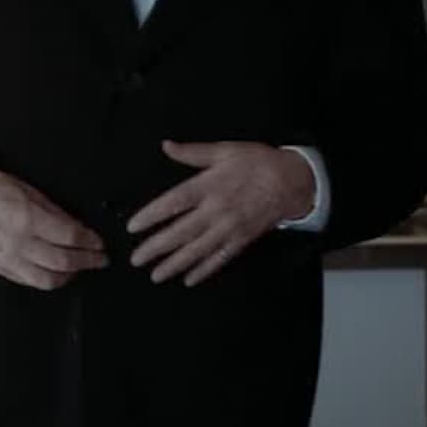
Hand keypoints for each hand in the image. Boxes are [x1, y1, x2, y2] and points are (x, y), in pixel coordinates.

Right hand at [0, 166, 106, 289]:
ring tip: (79, 267)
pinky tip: (56, 271)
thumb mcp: (31, 192)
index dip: (90, 241)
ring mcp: (8, 259)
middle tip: (100, 259)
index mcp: (27, 219)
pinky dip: (47, 278)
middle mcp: (18, 243)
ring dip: (69, 275)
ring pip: (47, 279)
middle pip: (63, 261)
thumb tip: (78, 229)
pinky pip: (29, 281)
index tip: (99, 242)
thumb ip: (56, 214)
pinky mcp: (0, 267)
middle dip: (87, 261)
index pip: (69, 237)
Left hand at [127, 141, 314, 285]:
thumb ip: (193, 152)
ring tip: (155, 275)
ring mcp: (230, 228)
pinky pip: (220, 258)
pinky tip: (189, 279)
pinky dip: (205, 270)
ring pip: (198, 250)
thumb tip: (166, 146)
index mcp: (209, 186)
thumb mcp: (226, 150)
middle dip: (157, 247)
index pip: (173, 202)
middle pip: (181, 232)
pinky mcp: (242, 239)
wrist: (294, 180)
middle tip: (136, 259)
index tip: (133, 227)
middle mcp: (217, 210)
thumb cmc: (258, 162)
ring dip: (175, 264)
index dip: (152, 215)